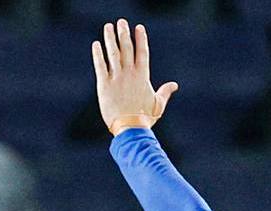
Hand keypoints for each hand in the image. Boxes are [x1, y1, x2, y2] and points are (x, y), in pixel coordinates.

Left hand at [92, 19, 177, 136]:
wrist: (130, 129)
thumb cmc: (145, 119)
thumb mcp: (158, 105)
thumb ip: (165, 92)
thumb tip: (174, 85)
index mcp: (143, 76)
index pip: (142, 52)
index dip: (140, 39)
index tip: (138, 28)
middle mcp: (129, 73)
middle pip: (127, 48)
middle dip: (124, 33)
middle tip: (121, 21)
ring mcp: (116, 78)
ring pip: (113, 53)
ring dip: (110, 38)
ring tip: (108, 26)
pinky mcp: (104, 85)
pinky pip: (100, 66)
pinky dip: (98, 54)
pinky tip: (96, 45)